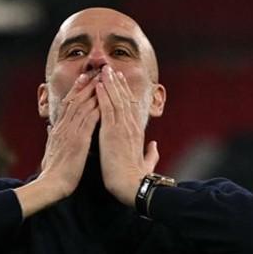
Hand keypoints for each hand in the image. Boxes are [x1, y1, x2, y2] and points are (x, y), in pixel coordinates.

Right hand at [15, 73, 100, 218]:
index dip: (77, 89)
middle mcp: (64, 127)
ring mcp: (70, 133)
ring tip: (102, 79)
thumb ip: (53, 137)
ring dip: (93, 92)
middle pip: (75, 100)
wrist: (51, 184)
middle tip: (96, 71)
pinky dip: (96, 108)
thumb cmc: (54, 171)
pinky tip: (104, 100)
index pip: (68, 104)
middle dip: (86, 84)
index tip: (85, 78)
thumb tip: (51, 128)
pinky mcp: (78, 141)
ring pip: (82, 106)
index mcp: (59, 129)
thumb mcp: (51, 149)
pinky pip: (88, 121)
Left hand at [96, 65, 158, 205]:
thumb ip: (151, 153)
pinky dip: (102, 95)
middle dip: (116, 82)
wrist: (131, 185)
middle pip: (124, 98)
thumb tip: (154, 146)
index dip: (125, 92)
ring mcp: (122, 127)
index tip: (120, 81)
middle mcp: (131, 126)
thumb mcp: (147, 163)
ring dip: (109, 83)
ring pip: (116, 99)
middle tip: (110, 68)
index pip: (131, 107)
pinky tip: (98, 84)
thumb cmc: (136, 177)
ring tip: (103, 70)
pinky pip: (107, 109)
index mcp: (137, 132)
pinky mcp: (112, 132)